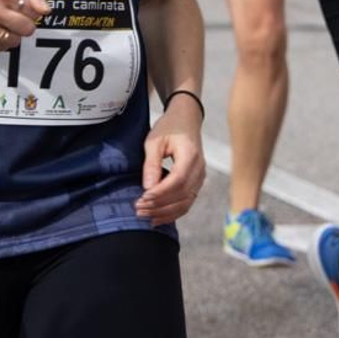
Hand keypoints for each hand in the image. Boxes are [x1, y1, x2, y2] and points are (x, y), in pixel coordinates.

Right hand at [0, 0, 48, 53]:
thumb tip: (46, 10)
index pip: (34, 11)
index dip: (29, 10)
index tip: (20, 6)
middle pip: (27, 29)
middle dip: (24, 25)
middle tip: (13, 18)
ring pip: (15, 42)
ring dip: (12, 35)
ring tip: (2, 24)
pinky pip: (0, 49)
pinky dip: (0, 42)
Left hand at [136, 98, 204, 224]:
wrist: (186, 120)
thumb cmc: (169, 127)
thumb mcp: (155, 140)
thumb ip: (151, 163)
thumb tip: (147, 187)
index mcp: (190, 156)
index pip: (177, 181)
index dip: (160, 193)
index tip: (142, 198)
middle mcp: (199, 170)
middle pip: (182, 195)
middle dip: (159, 206)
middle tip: (138, 209)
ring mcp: (200, 178)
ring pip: (185, 203)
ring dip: (165, 212)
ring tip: (145, 215)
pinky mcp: (196, 183)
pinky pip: (186, 202)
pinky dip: (172, 213)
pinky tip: (157, 218)